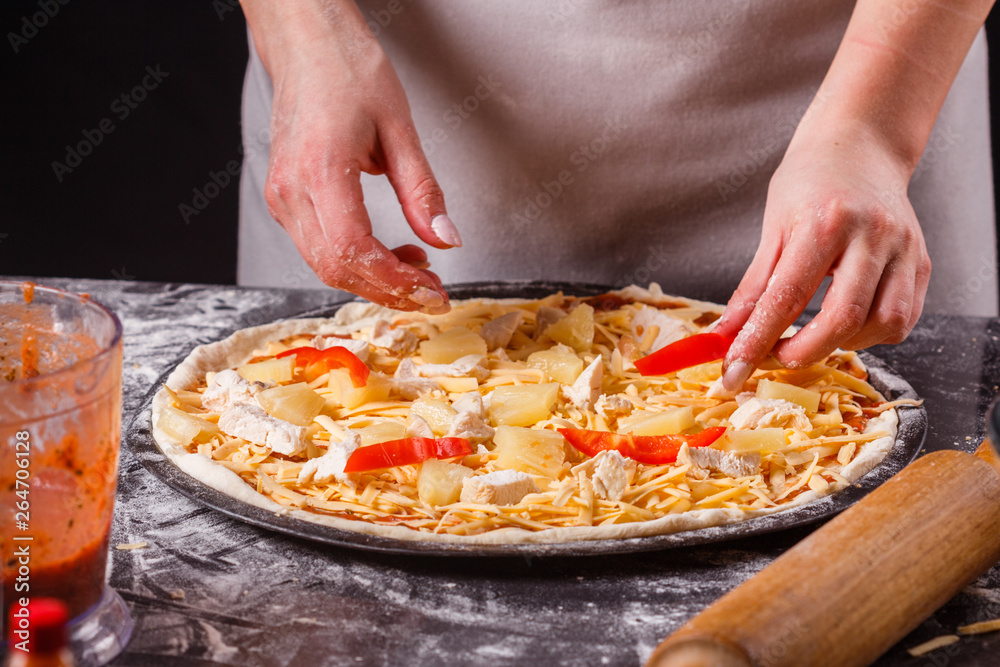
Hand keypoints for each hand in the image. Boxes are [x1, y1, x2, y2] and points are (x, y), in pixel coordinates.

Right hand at [244, 0, 457, 312]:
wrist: (306, 42)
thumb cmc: (347, 69)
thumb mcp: (400, 127)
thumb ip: (423, 191)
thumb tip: (446, 239)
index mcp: (320, 170)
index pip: (355, 251)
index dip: (395, 282)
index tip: (432, 292)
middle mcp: (292, 189)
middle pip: (336, 269)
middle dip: (389, 290)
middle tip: (432, 293)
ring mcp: (282, 196)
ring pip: (325, 265)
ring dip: (373, 279)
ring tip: (417, 269)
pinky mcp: (284, 197)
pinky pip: (318, 248)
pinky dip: (356, 261)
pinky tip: (389, 253)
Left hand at [716, 120, 930, 389]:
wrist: (860, 144)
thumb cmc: (810, 180)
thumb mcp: (771, 228)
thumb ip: (752, 288)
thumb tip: (725, 336)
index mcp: (824, 222)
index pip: (786, 298)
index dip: (756, 343)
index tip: (733, 373)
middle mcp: (871, 236)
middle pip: (842, 319)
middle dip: (802, 353)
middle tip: (773, 360)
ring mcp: (903, 249)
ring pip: (881, 324)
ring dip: (840, 344)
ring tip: (811, 336)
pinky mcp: (921, 262)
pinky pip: (903, 318)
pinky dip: (871, 334)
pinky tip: (845, 325)